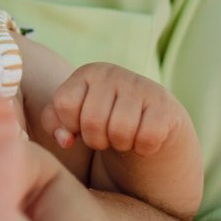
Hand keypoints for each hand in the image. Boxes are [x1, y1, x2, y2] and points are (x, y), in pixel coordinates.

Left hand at [41, 62, 188, 156]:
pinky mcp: (165, 105)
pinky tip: (143, 139)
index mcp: (87, 72)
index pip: (65, 104)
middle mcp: (113, 73)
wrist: (152, 121)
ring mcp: (142, 86)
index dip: (71, 125)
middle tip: (105, 137)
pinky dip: (143, 148)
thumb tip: (66, 140)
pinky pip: (147, 138)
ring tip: (123, 137)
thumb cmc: (103, 120)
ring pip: (120, 131)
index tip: (81, 126)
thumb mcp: (73, 117)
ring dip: (120, 145)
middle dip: (96, 140)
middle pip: (93, 121)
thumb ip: (54, 123)